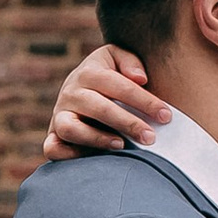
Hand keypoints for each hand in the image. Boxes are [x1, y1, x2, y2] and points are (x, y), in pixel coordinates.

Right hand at [44, 45, 170, 159]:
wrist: (77, 88)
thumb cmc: (106, 76)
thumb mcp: (116, 59)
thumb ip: (130, 61)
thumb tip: (140, 78)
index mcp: (89, 72)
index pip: (118, 85)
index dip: (144, 101)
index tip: (166, 115)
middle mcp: (70, 92)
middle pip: (98, 107)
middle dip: (127, 123)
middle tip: (150, 137)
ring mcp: (59, 115)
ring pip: (71, 128)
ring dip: (97, 139)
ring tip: (122, 146)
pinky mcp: (53, 135)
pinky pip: (52, 148)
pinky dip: (67, 155)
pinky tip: (91, 159)